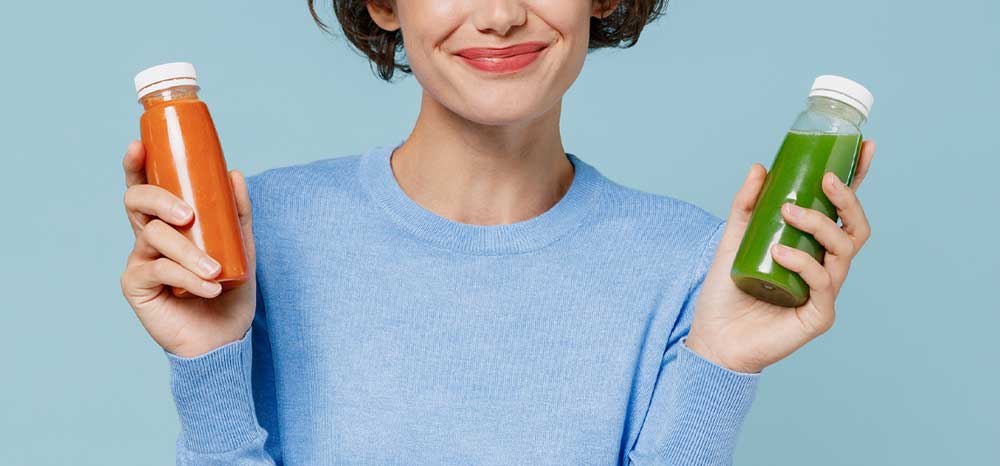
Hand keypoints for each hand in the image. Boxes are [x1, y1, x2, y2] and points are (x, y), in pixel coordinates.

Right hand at [119, 140, 256, 357]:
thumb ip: (237, 213)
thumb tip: (233, 173)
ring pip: (153, 236)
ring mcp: (139, 259)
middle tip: (189, 215)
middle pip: (137, 201)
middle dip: (160, 199)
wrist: (225, 336)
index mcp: (168, 222)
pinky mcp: (136, 285)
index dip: (135, 165)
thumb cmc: (229, 290)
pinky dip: (186, 276)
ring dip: (188, 252)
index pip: (146, 186)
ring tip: (215, 271)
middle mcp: (148, 236)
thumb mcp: (241, 247)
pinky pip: (158, 269)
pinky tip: (209, 287)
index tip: (138, 145)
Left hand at [686, 141, 875, 373]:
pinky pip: (823, 282)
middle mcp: (826, 267)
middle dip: (847, 200)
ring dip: (820, 224)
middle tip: (825, 181)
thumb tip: (759, 167)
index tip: (864, 147)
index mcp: (812, 247)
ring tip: (789, 212)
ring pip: (844, 250)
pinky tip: (781, 252)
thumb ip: (746, 206)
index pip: (842, 211)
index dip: (857, 180)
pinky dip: (804, 261)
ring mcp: (826, 292)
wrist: (713, 337)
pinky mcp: (819, 315)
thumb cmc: (727, 291)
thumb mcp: (733, 239)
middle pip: (856, 228)